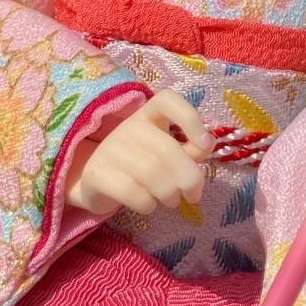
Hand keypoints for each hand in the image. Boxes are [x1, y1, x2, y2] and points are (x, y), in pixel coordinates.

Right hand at [64, 89, 213, 215]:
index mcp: (148, 113)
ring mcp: (109, 148)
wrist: (97, 180)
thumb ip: (191, 148)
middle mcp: (128, 126)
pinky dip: (148, 205)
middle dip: (189, 179)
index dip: (190, 118)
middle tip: (194, 195)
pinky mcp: (96, 173)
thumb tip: (208, 144)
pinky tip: (148, 204)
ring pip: (152, 175)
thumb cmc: (142, 162)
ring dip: (170, 195)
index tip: (205, 144)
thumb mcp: (167, 150)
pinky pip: (132, 193)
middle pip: (167, 150)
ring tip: (172, 200)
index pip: (167, 100)